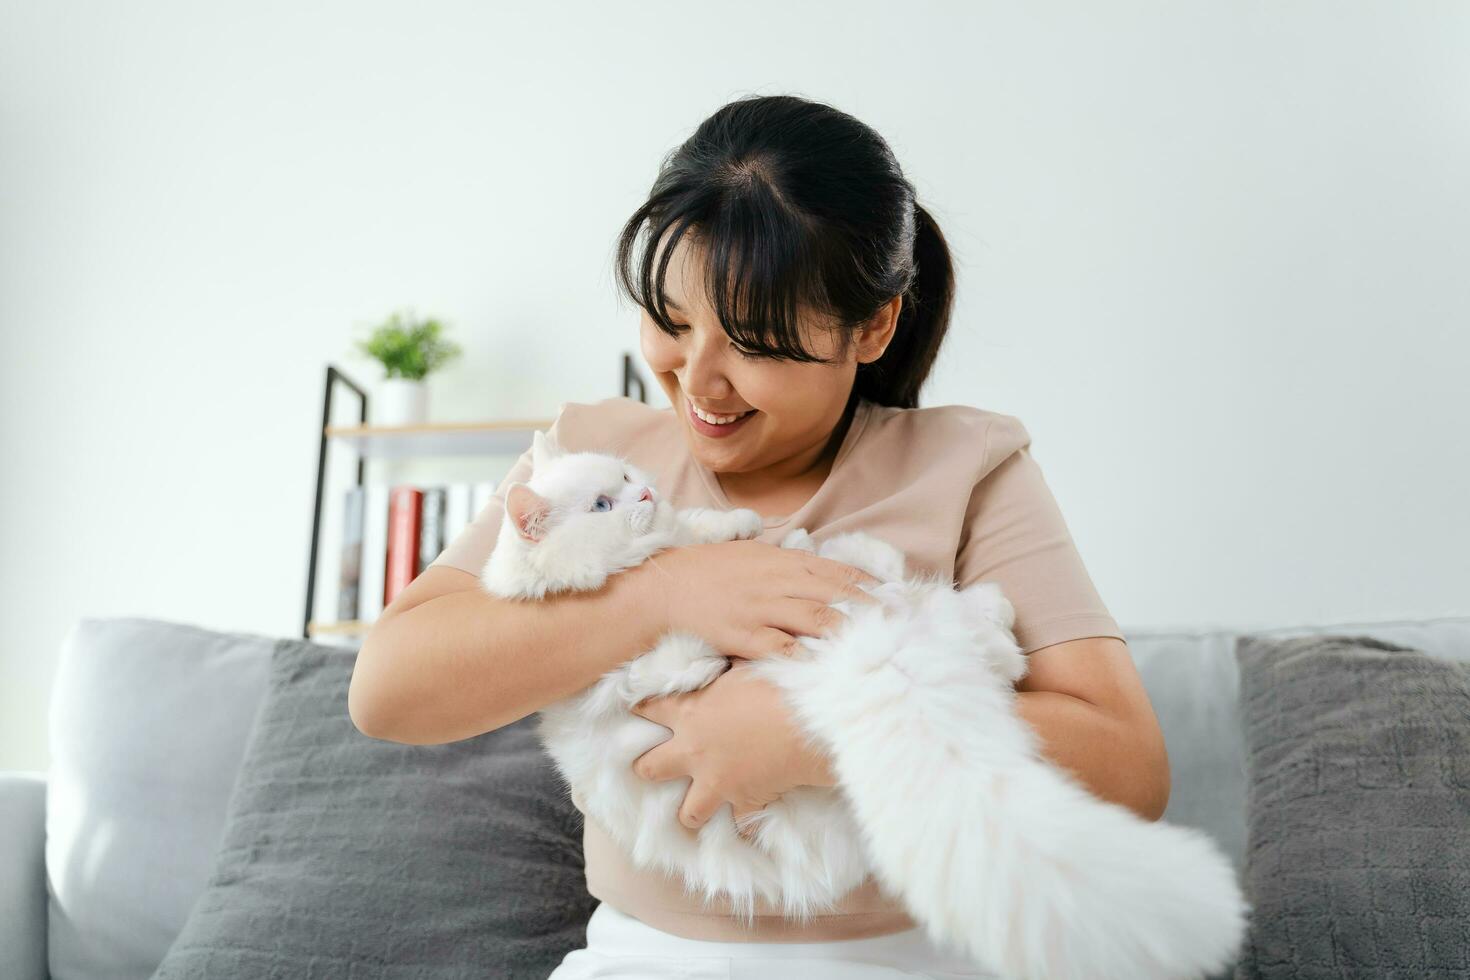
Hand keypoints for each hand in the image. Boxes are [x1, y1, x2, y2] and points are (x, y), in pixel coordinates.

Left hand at [630, 662, 836, 837]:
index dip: (642, 709)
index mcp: (690, 713)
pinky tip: (750, 826)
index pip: (650, 709)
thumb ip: (729, 667)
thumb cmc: (778, 686)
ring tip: (694, 809)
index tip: (637, 709)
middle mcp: (694, 751)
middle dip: (647, 769)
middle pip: (650, 768)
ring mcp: (717, 782)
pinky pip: (742, 823)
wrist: (809, 723)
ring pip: (688, 811)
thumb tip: (729, 655)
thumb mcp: (747, 665)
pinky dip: (746, 824)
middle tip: (649, 767)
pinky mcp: (745, 802)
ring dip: (691, 810)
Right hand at [641, 539, 883, 660]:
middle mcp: (777, 582)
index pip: (836, 572)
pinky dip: (803, 655)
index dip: (868, 586)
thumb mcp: (755, 553)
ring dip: (845, 631)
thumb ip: (789, 562)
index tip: (896, 597)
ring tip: (873, 644)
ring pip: (813, 618)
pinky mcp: (744, 634)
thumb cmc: (713, 568)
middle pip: (833, 595)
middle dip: (868, 610)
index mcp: (783, 560)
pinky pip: (779, 646)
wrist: (669, 584)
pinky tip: (824, 665)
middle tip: (898, 624)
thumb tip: (824, 569)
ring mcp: (761, 609)